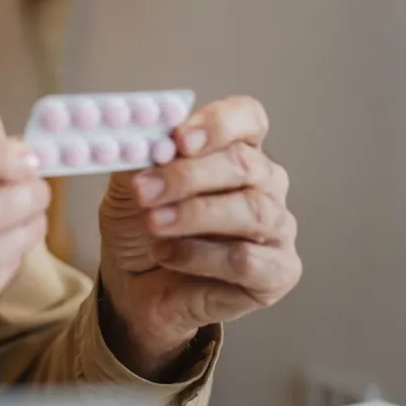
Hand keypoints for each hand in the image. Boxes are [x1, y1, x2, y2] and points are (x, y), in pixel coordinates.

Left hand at [98, 95, 301, 379]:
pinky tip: (168, 255)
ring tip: (153, 223)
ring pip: (253, 210)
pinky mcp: (277, 272)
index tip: (178, 138)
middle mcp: (264, 183)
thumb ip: (139, 159)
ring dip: (195, 215)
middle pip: (244, 163)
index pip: (246, 118)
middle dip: (188, 175)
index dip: (217, 123)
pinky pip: (248, 259)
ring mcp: (277, 227)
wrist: (131, 287)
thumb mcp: (128, 187)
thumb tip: (141, 138)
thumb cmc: (138, 228)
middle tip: (145, 189)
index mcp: (234, 149)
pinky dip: (201, 257)